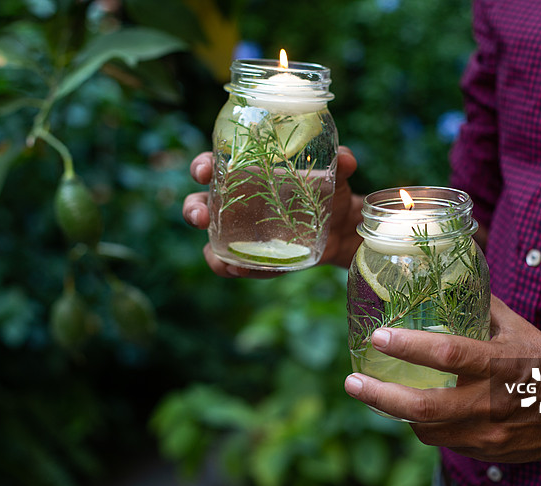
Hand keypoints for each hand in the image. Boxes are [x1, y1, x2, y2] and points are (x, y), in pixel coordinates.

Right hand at [182, 146, 362, 277]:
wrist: (341, 228)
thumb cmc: (329, 192)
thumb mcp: (334, 175)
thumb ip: (340, 162)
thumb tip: (346, 158)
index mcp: (245, 173)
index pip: (214, 165)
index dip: (202, 165)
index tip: (203, 169)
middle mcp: (236, 203)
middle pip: (201, 204)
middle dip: (194, 209)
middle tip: (201, 216)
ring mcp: (241, 234)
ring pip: (212, 240)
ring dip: (209, 249)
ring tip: (220, 257)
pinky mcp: (253, 257)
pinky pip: (234, 265)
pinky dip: (232, 269)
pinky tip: (240, 271)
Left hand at [344, 295, 540, 460]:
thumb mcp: (520, 329)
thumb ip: (483, 305)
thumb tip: (450, 275)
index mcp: (501, 364)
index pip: (449, 354)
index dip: (409, 346)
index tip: (378, 337)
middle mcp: (492, 402)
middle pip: (425, 407)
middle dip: (381, 397)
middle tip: (352, 383)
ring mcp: (489, 434)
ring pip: (427, 430)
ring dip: (397, 412)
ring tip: (375, 394)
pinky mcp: (488, 452)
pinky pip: (443, 441)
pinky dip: (423, 425)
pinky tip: (411, 410)